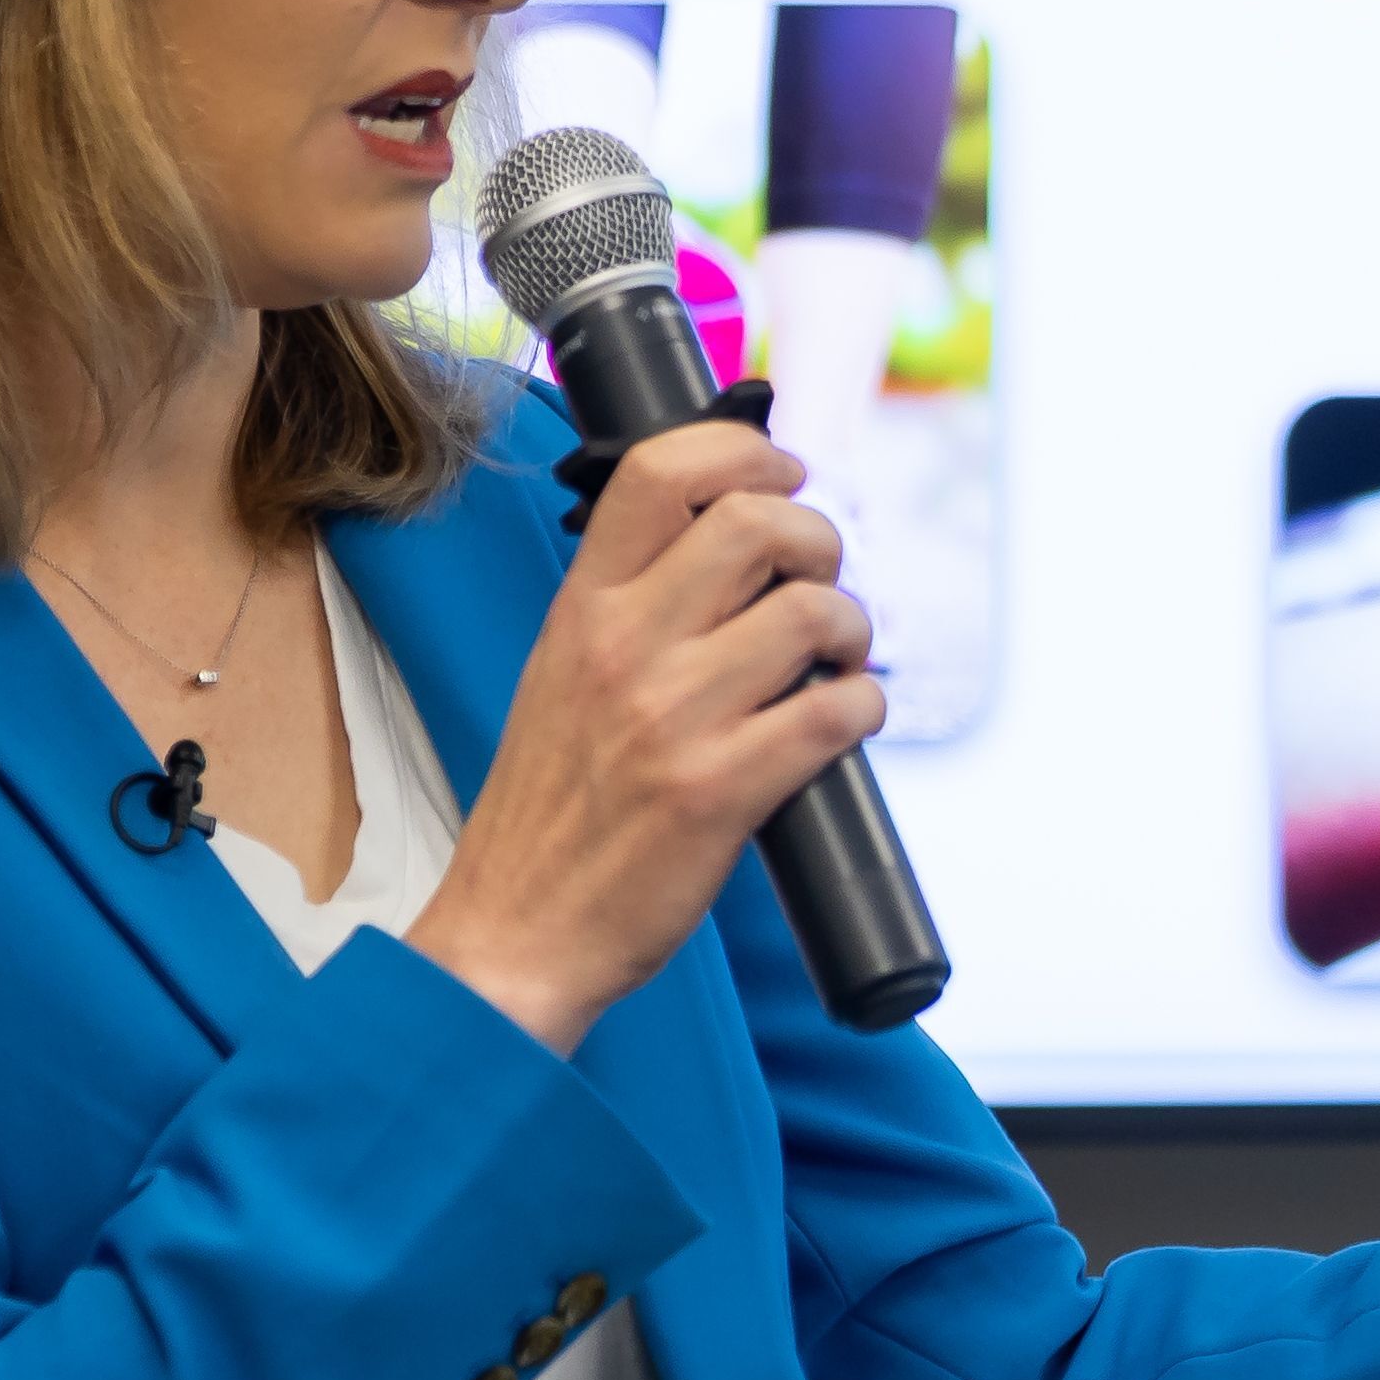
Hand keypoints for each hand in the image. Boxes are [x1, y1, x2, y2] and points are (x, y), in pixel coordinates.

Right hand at [412, 420, 880, 1052]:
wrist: (517, 930)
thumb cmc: (552, 809)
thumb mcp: (563, 673)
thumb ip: (633, 604)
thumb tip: (738, 543)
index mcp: (583, 607)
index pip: (658, 470)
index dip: (743, 449)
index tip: (782, 473)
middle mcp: (625, 646)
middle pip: (756, 523)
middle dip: (819, 539)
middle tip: (819, 583)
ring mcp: (674, 717)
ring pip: (812, 613)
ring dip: (852, 631)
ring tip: (836, 663)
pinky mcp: (722, 790)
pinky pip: (835, 711)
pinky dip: (862, 709)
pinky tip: (841, 722)